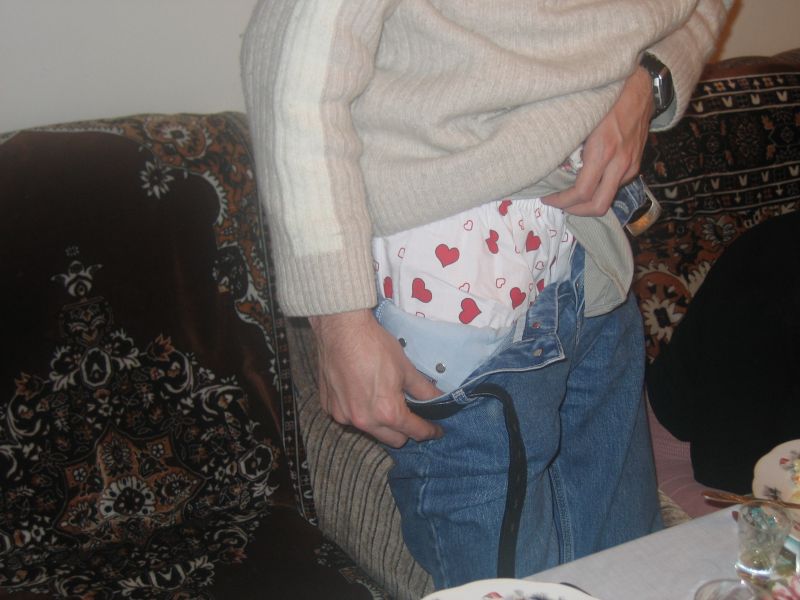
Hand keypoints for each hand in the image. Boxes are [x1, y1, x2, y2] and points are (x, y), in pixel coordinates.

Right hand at [309, 309, 443, 447]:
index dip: (429, 431)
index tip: (435, 430)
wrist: (340, 329)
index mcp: (387, 412)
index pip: (415, 432)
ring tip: (383, 400)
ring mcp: (343, 416)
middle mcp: (364, 421)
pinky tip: (361, 393)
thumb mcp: (405, 368)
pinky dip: (359, 411)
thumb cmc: (374, 345)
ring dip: (380, 422)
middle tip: (411, 414)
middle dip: (405, 431)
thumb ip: (424, 390)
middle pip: (393, 439)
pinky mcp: (329, 407)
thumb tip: (439, 400)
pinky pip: (349, 418)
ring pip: (370, 430)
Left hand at [542, 66, 653, 215]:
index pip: (582, 192)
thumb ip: (571, 144)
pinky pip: (616, 186)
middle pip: (599, 206)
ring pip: (608, 198)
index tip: (547, 198)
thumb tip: (551, 165)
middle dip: (576, 211)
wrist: (642, 87)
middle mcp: (620, 163)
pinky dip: (600, 189)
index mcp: (604, 151)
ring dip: (588, 202)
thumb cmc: (607, 98)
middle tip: (559, 205)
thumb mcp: (583, 120)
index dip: (562, 201)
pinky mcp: (636, 164)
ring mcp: (631, 165)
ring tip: (570, 194)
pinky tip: (588, 180)